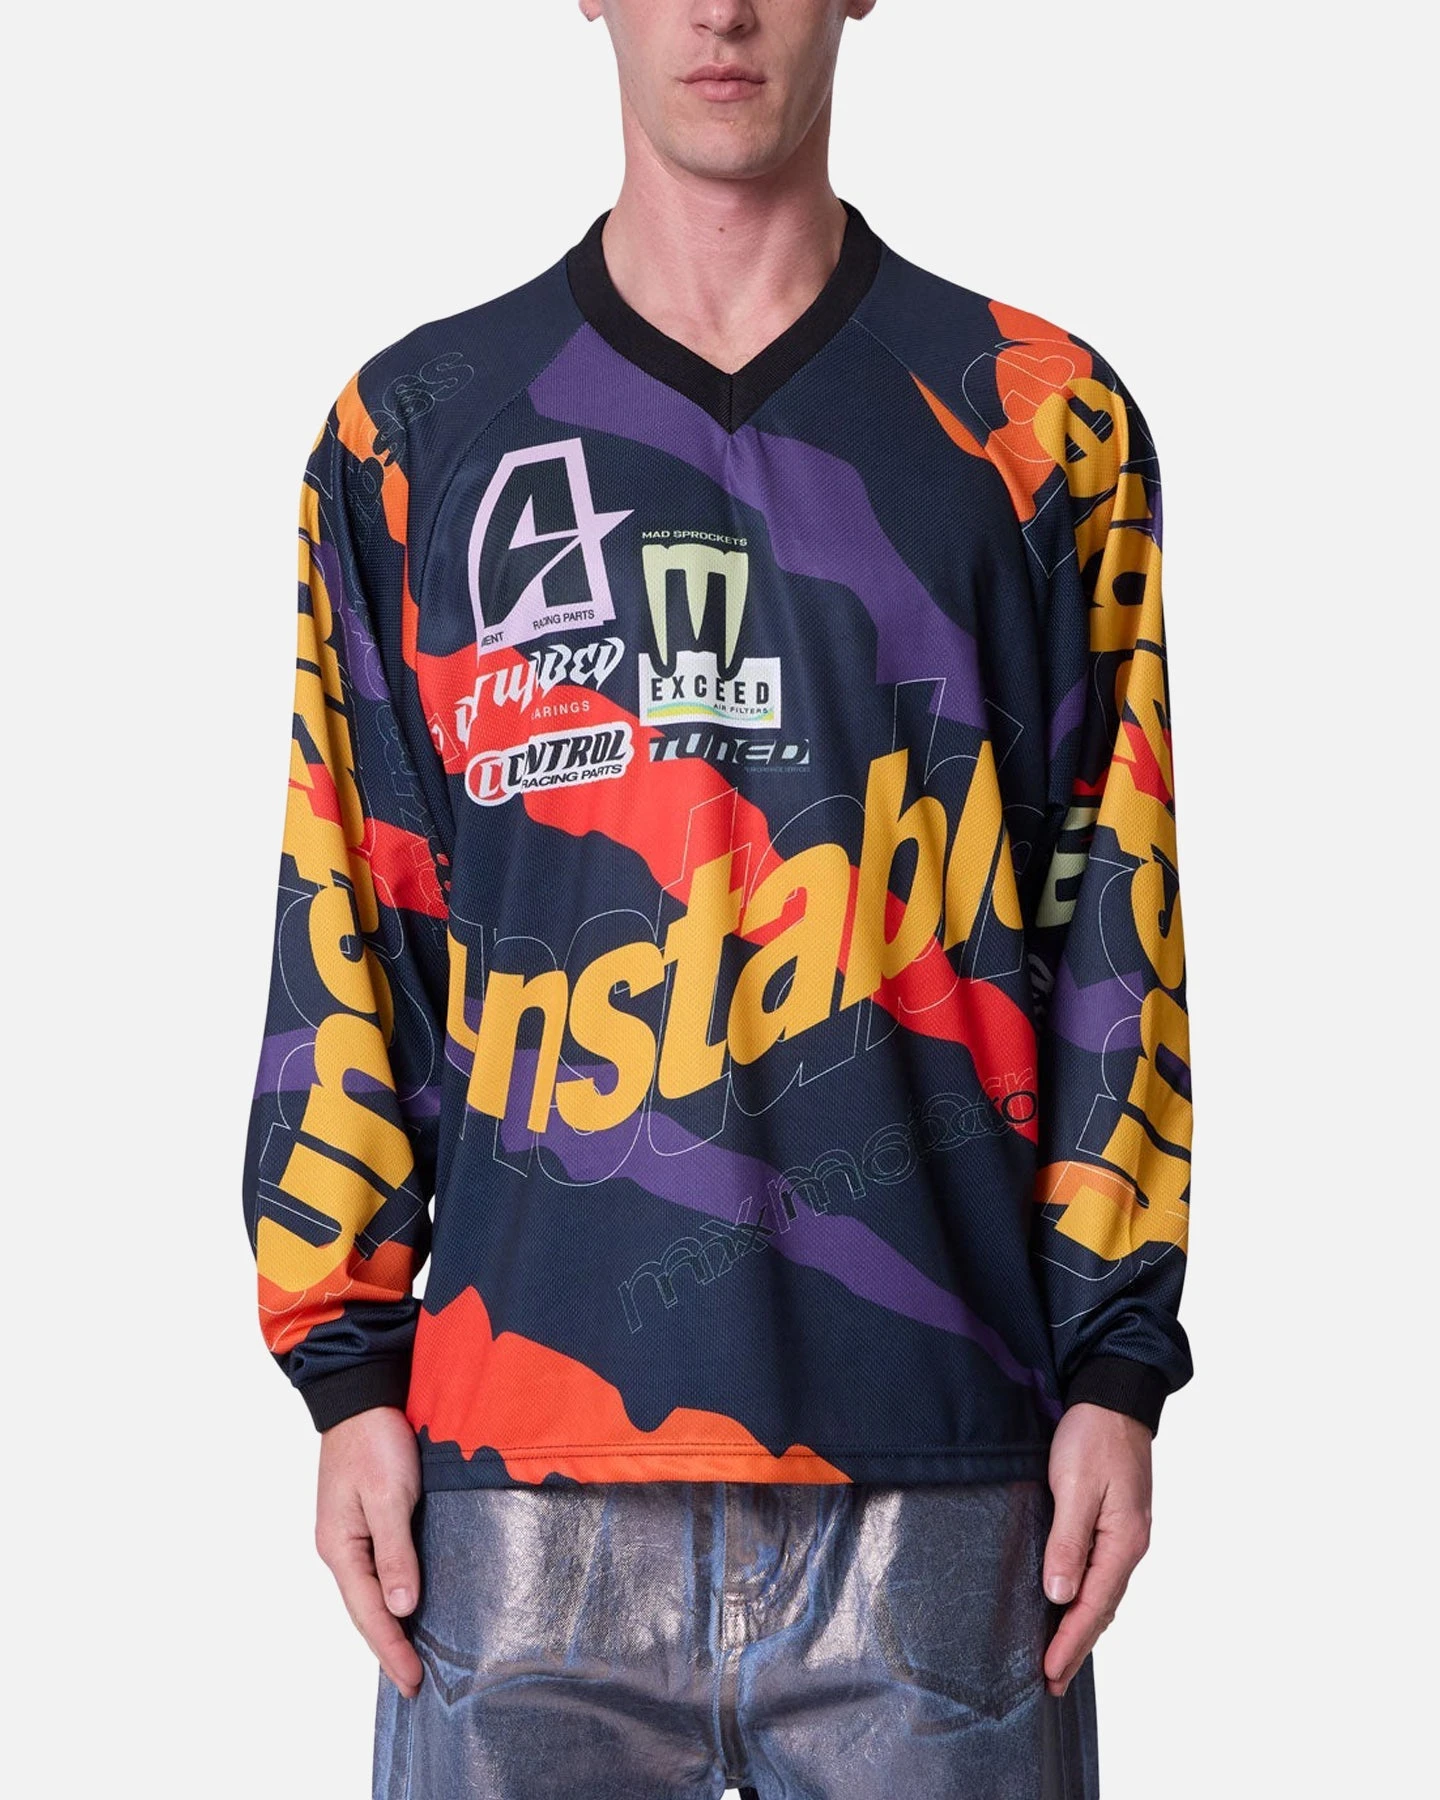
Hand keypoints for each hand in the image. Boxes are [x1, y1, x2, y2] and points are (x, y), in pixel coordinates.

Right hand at [315, 1406, 424, 1697]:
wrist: (361, 1395)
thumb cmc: (375, 1441)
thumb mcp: (390, 1495)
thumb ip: (395, 1551)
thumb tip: (401, 1607)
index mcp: (340, 1547)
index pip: (369, 1613)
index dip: (392, 1649)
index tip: (413, 1682)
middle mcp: (339, 1547)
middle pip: (364, 1610)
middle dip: (388, 1647)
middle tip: (415, 1683)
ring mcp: (348, 1534)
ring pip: (369, 1592)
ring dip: (388, 1625)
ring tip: (410, 1657)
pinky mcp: (362, 1518)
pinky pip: (375, 1570)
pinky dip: (389, 1595)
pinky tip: (405, 1605)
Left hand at [1041, 1401, 1152, 1697]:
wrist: (1115, 1396)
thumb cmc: (1094, 1436)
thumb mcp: (1076, 1485)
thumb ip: (1068, 1541)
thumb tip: (1059, 1594)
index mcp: (1122, 1541)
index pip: (1092, 1606)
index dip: (1069, 1642)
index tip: (1048, 1673)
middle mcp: (1128, 1545)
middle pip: (1101, 1609)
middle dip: (1076, 1646)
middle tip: (1051, 1682)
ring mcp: (1124, 1535)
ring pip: (1102, 1594)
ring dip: (1081, 1627)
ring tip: (1059, 1657)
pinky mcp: (1115, 1522)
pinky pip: (1101, 1574)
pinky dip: (1086, 1600)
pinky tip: (1072, 1606)